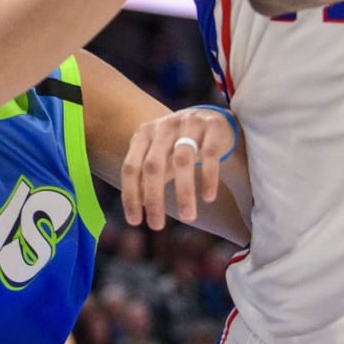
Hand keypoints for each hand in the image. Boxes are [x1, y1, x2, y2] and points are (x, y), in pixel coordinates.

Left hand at [120, 105, 237, 230]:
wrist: (211, 117)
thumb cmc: (178, 144)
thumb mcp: (159, 156)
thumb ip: (145, 176)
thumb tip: (136, 208)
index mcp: (144, 134)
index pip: (131, 167)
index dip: (130, 196)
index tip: (135, 222)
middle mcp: (164, 126)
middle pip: (153, 165)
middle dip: (154, 198)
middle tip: (157, 226)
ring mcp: (189, 123)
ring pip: (182, 160)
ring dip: (184, 192)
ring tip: (188, 217)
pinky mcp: (213, 125)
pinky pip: (210, 154)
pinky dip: (209, 177)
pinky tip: (208, 197)